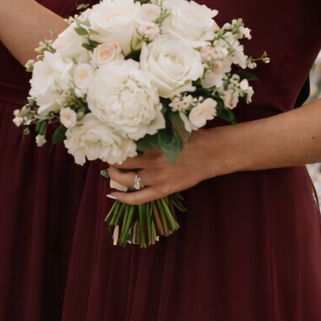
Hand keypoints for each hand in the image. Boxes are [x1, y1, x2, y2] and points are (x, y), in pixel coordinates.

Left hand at [106, 131, 221, 203]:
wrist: (211, 154)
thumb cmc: (191, 137)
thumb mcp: (170, 127)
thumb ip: (152, 127)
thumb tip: (131, 121)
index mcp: (152, 146)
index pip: (123, 149)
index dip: (113, 148)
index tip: (109, 145)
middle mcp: (152, 164)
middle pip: (121, 166)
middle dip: (112, 162)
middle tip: (110, 158)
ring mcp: (157, 179)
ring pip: (126, 181)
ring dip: (115, 177)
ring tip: (113, 171)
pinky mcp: (163, 190)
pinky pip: (138, 198)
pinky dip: (124, 198)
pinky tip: (113, 194)